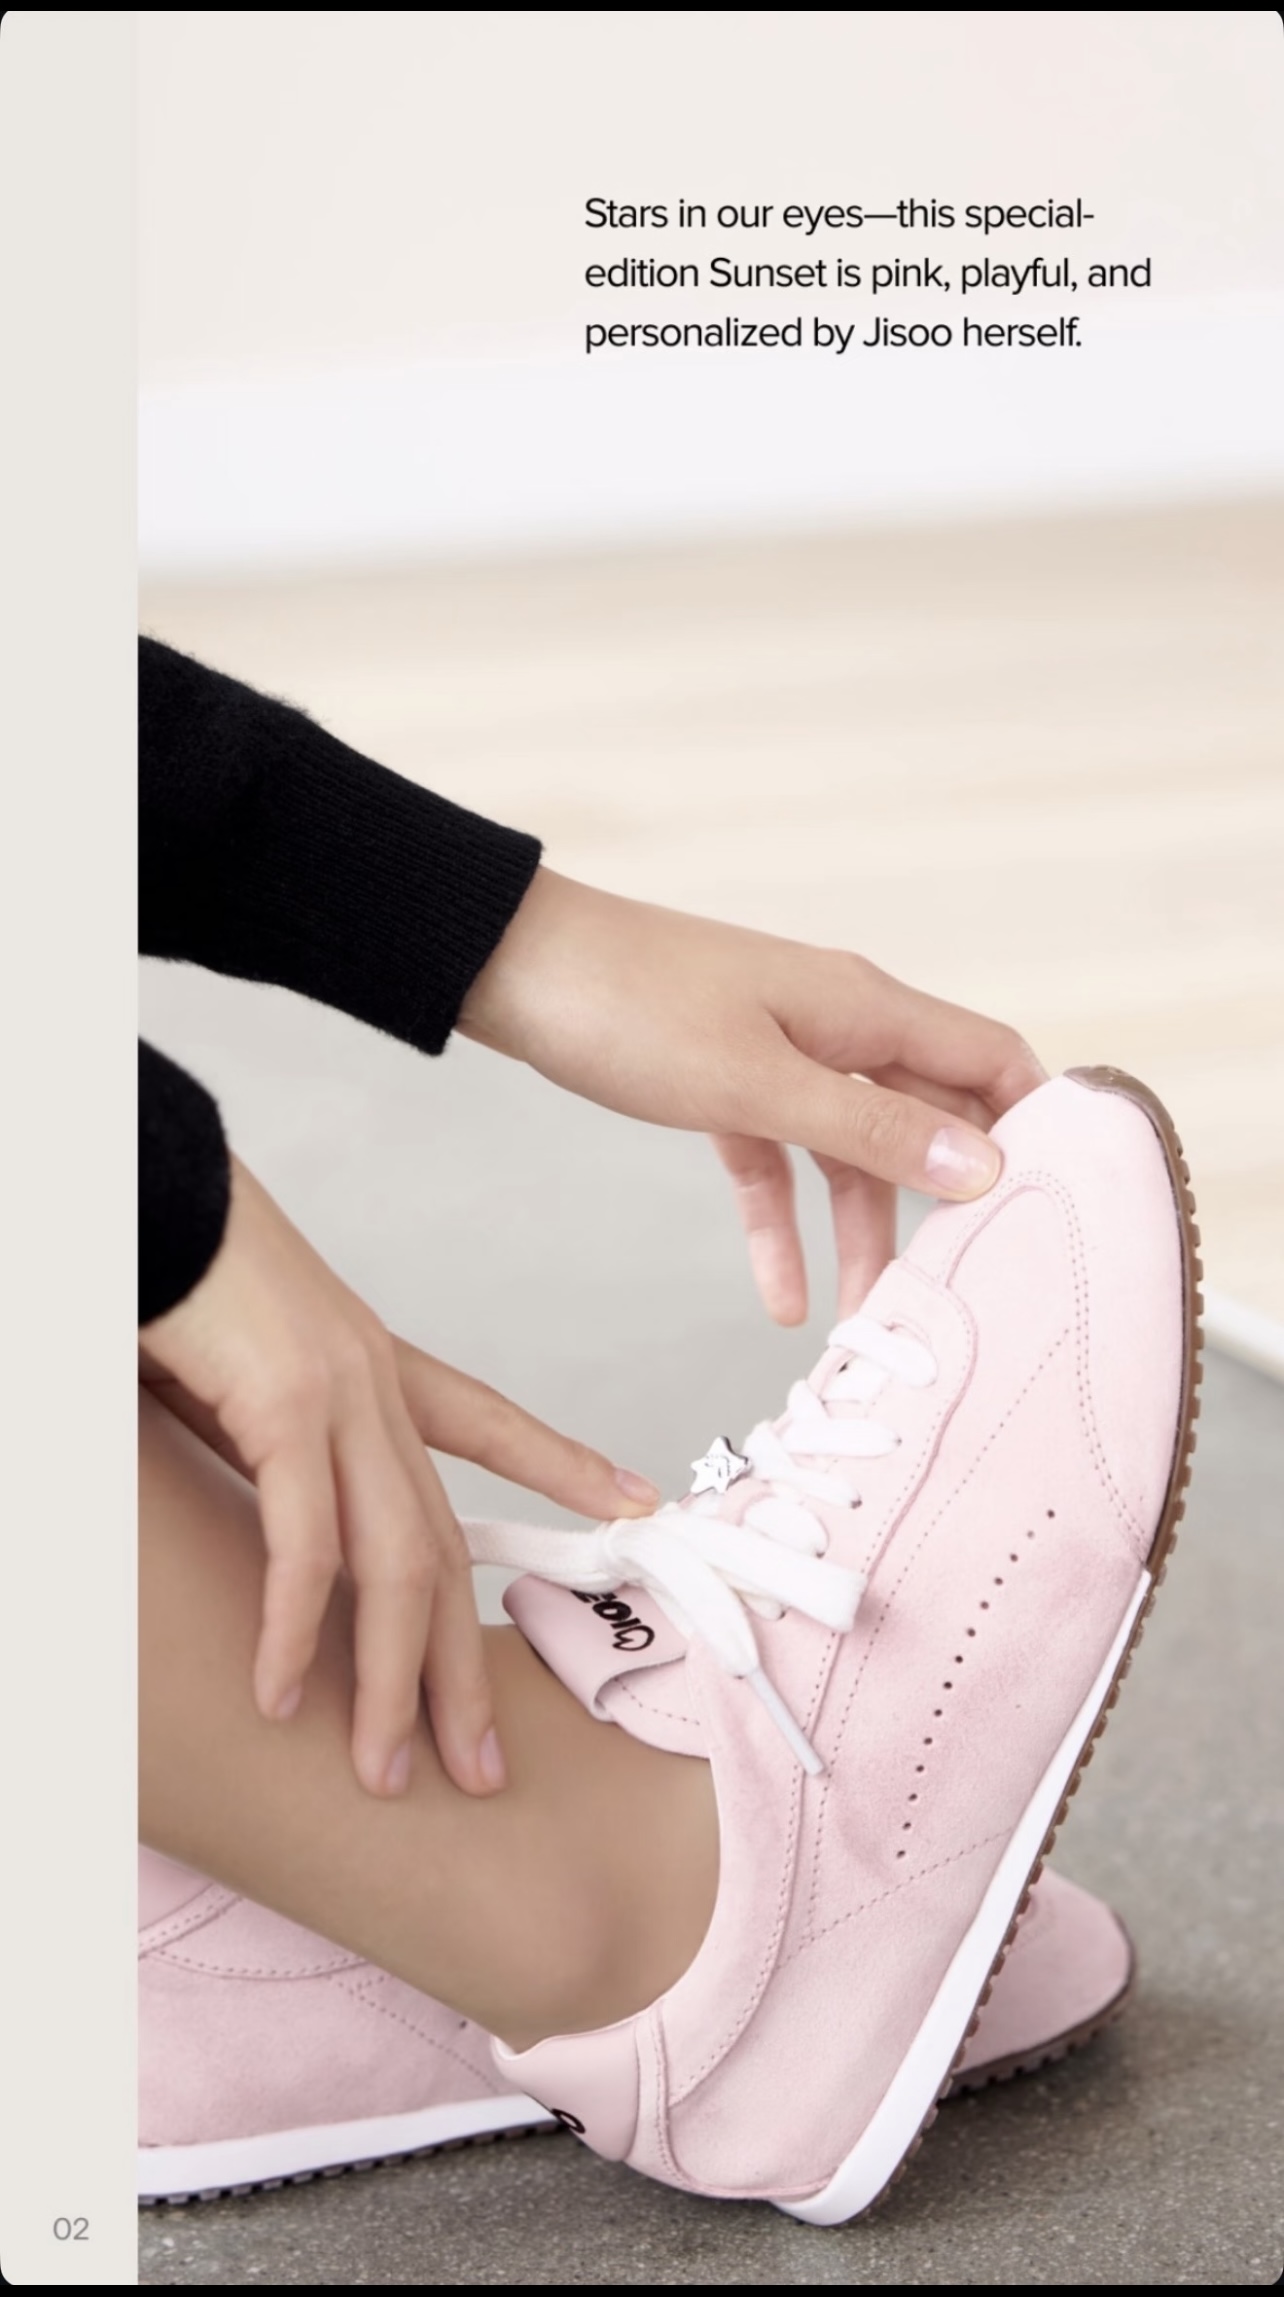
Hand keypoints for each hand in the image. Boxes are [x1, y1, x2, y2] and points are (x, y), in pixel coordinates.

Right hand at [139, 1155, 659, 1798]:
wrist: (145, 1193)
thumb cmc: (177, 1275)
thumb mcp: (235, 1372)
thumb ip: (266, 1442)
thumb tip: (268, 1510)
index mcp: (372, 1366)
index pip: (490, 1423)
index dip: (566, 1466)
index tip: (639, 1503)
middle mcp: (375, 1382)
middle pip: (443, 1545)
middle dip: (462, 1667)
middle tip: (480, 1768)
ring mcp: (340, 1393)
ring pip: (396, 1562)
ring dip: (393, 1680)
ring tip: (390, 1771)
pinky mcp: (286, 1404)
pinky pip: (307, 1543)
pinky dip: (298, 1627)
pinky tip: (285, 1692)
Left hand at [459, 870, 1045, 1324]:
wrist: (511, 968)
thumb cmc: (630, 1007)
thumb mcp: (760, 1085)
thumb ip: (870, 1131)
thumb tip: (982, 1165)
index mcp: (866, 1008)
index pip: (991, 1059)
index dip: (1037, 1124)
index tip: (1060, 1203)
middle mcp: (839, 1025)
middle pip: (929, 1117)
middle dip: (950, 1202)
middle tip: (969, 1287)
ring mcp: (782, 1051)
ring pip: (852, 1152)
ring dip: (862, 1233)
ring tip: (868, 1320)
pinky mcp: (724, 1079)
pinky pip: (779, 1159)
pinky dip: (784, 1224)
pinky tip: (781, 1296)